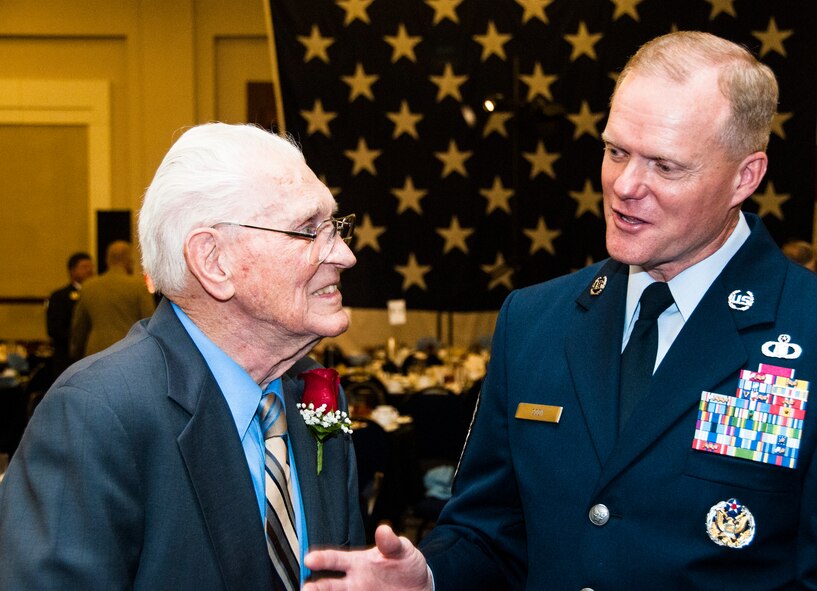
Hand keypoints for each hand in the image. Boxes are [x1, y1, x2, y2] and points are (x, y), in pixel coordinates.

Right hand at [303, 524, 432, 590]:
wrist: (420, 587)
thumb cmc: (406, 564)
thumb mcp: (402, 550)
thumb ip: (391, 543)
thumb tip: (383, 529)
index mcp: (358, 562)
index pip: (336, 559)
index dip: (322, 559)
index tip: (309, 559)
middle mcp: (354, 581)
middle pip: (330, 585)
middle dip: (317, 587)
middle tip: (307, 588)